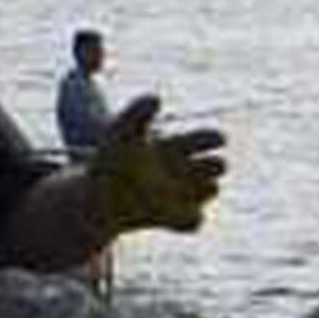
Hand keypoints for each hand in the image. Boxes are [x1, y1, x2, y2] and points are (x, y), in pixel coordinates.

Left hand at [87, 114, 227, 240]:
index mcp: (174, 147)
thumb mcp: (120, 132)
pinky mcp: (175, 218)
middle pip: (215, 166)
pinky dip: (192, 218)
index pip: (205, 140)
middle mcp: (183, 171)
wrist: (99, 197)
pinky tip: (178, 213)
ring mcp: (181, 195)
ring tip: (202, 186)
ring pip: (210, 190)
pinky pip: (196, 221)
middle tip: (216, 164)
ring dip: (207, 188)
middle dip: (216, 165)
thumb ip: (136, 112)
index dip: (213, 139)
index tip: (219, 139)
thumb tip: (156, 97)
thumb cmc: (110, 160)